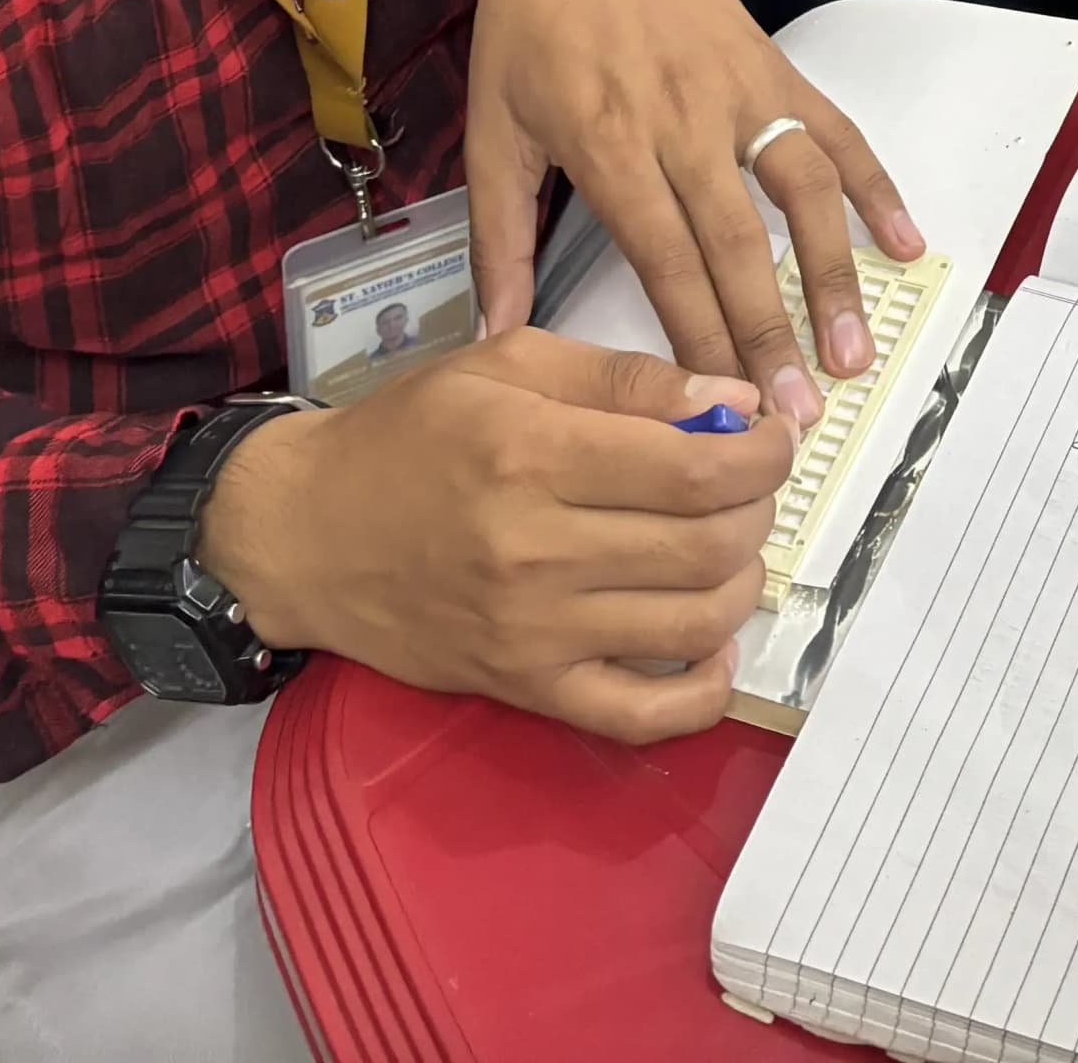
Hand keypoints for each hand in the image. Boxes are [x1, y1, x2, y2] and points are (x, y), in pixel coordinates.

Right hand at [195, 325, 788, 740]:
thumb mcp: (506, 363)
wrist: (304, 533)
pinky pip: (640, 715)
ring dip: (743, 582)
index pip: (697, 469)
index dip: (764, 453)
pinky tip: (715, 647)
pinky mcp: (525, 688)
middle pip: (708, 545)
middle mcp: (537, 549)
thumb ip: (625, 378)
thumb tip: (734, 402)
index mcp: (533, 453)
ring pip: (695, 623)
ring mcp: (534, 632)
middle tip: (750, 486)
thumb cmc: (408, 435)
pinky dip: (702, 691)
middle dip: (758, 510)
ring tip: (730, 546)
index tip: (773, 436)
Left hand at [464, 0, 917, 434]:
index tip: (723, 408)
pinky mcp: (775, 70)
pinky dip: (877, 186)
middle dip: (770, 335)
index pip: (665, 260)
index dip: (699, 338)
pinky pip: (836, 132)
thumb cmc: (529, 29)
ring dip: (834, 274)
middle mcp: (684, 123)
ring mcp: (740, 94)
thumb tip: (495, 336)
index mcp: (609, 144)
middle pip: (739, 245)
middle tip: (798, 416)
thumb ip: (496, 237)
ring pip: (803, 193)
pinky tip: (907, 242)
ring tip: (854, 350)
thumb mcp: (490, 128)